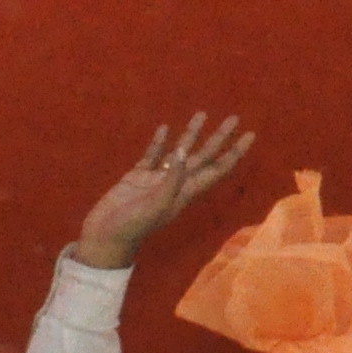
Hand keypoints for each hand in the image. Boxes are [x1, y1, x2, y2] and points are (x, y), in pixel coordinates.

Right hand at [73, 114, 253, 270]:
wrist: (102, 239)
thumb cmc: (131, 228)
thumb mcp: (155, 206)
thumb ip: (172, 180)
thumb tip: (184, 152)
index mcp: (185, 193)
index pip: (216, 170)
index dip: (234, 153)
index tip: (249, 135)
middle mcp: (175, 183)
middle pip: (203, 157)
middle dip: (219, 138)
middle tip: (234, 118)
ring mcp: (155, 179)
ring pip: (179, 152)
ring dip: (191, 134)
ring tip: (201, 113)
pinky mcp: (136, 177)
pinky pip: (152, 155)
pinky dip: (159, 142)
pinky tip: (164, 128)